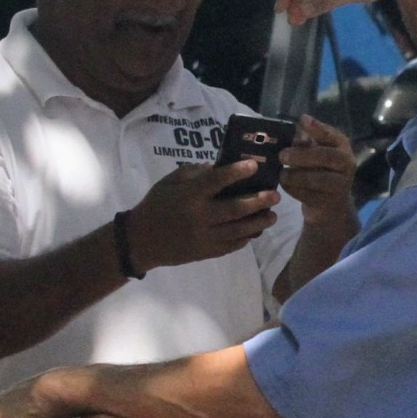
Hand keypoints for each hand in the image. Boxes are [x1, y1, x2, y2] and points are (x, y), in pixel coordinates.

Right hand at [127, 159, 276, 272]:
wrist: (141, 241)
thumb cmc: (156, 205)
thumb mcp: (169, 182)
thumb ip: (194, 173)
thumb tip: (220, 167)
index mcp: (188, 196)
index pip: (217, 181)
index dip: (237, 172)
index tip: (254, 165)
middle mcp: (199, 217)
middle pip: (235, 209)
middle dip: (258, 201)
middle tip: (275, 195)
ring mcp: (204, 237)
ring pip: (238, 230)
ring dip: (259, 223)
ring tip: (273, 216)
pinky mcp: (206, 252)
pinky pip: (232, 245)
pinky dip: (246, 238)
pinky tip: (255, 231)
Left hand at [280, 115, 356, 225]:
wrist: (331, 204)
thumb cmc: (319, 170)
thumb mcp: (314, 152)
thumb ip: (304, 142)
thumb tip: (293, 130)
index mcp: (342, 146)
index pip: (330, 134)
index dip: (317, 128)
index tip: (303, 120)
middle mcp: (346, 163)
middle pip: (325, 156)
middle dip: (301, 155)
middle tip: (282, 155)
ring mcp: (340, 184)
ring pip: (317, 178)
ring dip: (295, 175)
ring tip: (282, 173)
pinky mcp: (330, 202)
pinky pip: (309, 195)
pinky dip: (294, 189)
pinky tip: (285, 185)